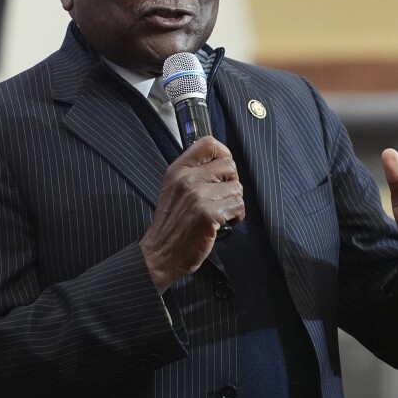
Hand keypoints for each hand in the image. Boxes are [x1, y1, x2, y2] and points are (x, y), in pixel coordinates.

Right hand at [140, 136, 244, 292]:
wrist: (160, 254)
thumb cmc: (171, 224)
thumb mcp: (174, 188)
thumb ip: (193, 172)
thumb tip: (222, 161)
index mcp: (178, 170)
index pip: (209, 143)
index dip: (224, 154)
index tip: (224, 170)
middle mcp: (186, 179)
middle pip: (229, 165)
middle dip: (232, 182)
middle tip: (222, 197)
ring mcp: (197, 196)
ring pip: (236, 188)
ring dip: (234, 202)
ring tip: (220, 212)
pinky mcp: (208, 214)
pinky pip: (238, 206)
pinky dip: (236, 217)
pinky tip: (223, 223)